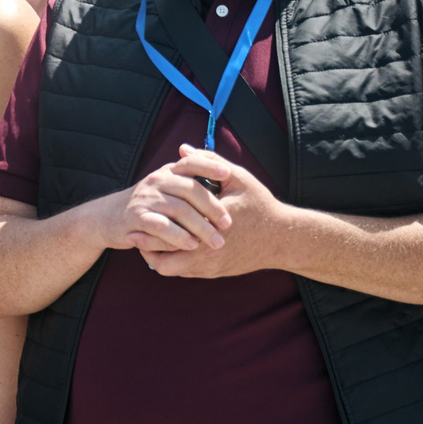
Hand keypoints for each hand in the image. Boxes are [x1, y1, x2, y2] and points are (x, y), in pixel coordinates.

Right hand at [96, 151, 235, 255]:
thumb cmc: (145, 204)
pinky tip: (191, 245)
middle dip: (213, 208)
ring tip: (216, 241)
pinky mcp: (135, 219)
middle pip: (190, 191)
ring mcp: (145, 200)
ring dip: (200, 227)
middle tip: (228, 224)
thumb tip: (222, 173)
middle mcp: (156, 182)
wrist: (106, 217)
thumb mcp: (164, 187)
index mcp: (167, 172)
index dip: (209, 166)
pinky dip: (178, 237)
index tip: (227, 173)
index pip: (190, 163)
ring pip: (179, 210)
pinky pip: (160, 227)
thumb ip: (187, 180)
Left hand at [139, 146, 292, 279]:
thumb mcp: (238, 179)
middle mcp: (207, 252)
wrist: (284, 238)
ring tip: (152, 241)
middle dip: (146, 249)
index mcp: (207, 227)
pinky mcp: (214, 274)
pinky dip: (174, 262)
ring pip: (170, 271)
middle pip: (160, 262)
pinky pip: (184, 272)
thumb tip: (183, 149)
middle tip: (138, 234)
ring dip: (158, 257)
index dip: (147, 229)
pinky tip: (172, 246)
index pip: (165, 236)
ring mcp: (210, 267)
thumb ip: (209, 162)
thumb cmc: (260, 206)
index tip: (139, 218)